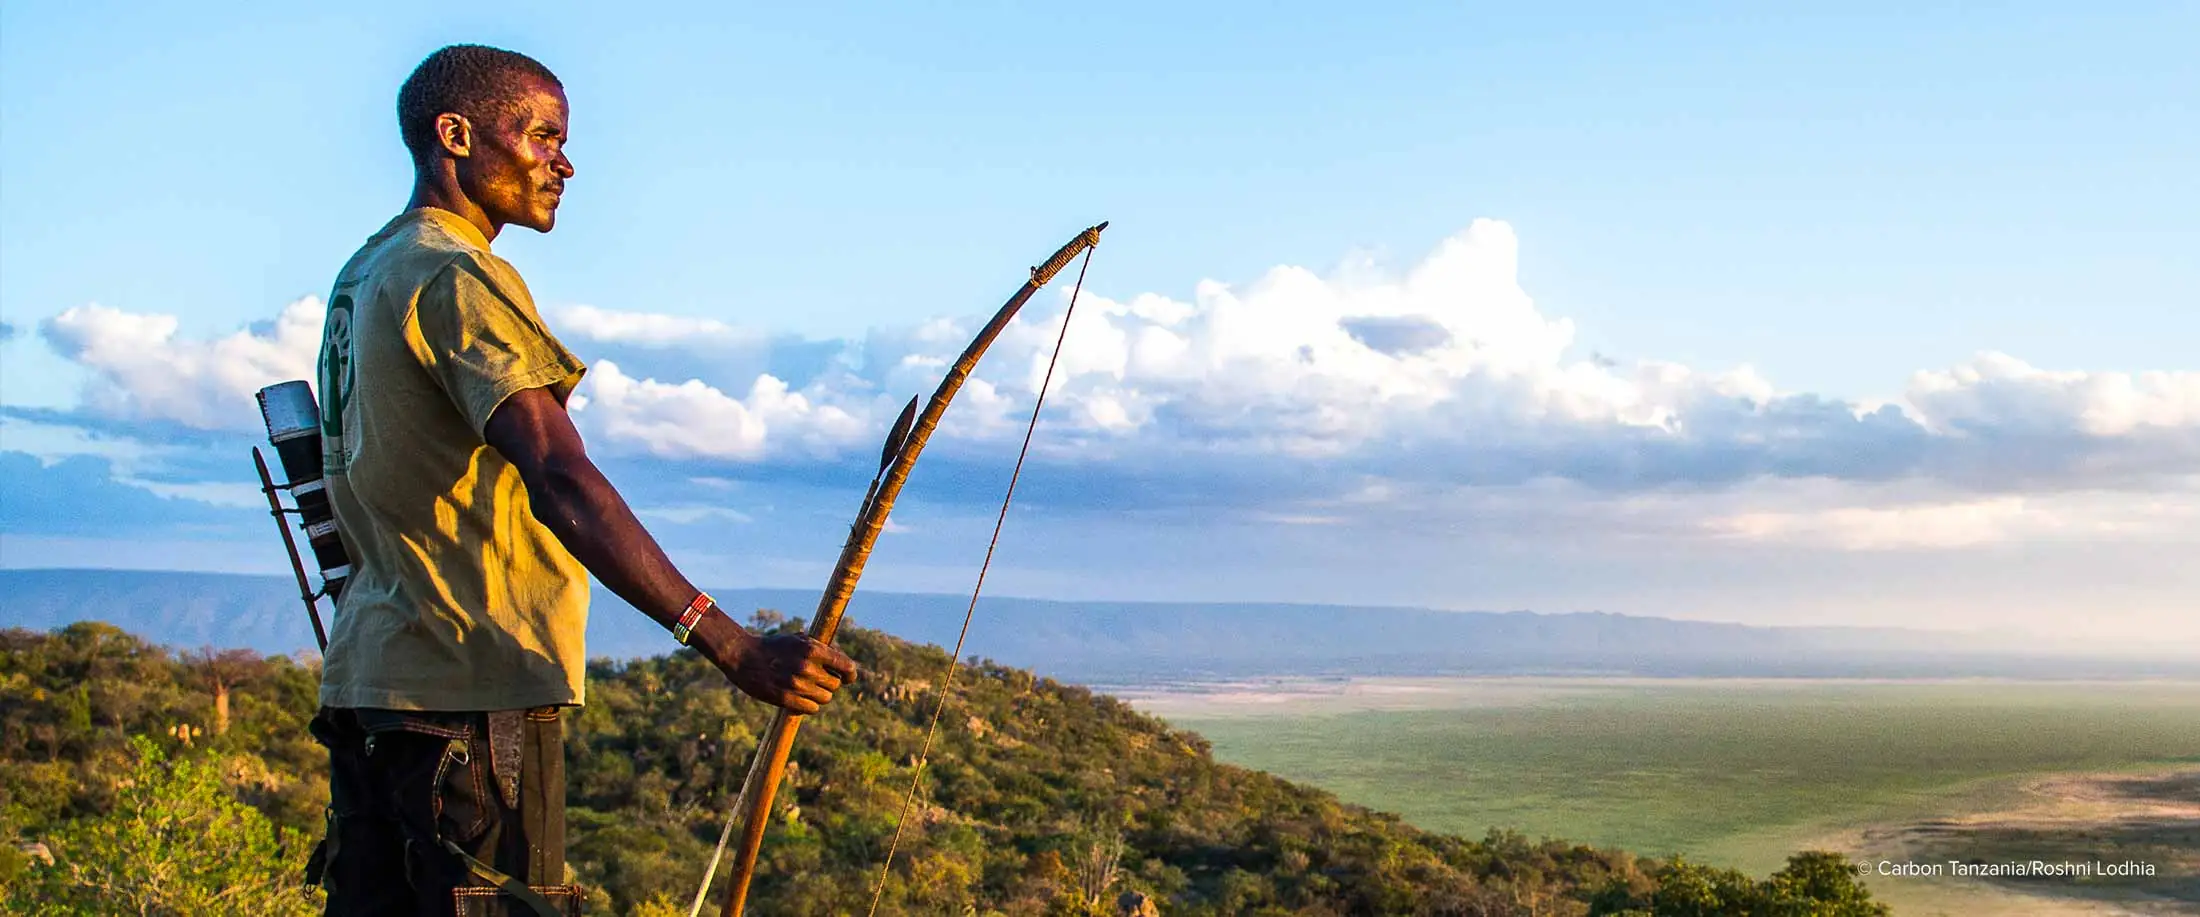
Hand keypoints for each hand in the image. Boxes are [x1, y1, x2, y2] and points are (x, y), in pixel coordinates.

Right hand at [710, 627, 857, 714]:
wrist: (743, 656)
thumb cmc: (773, 647)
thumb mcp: (797, 640)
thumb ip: (819, 649)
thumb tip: (840, 660)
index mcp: (812, 649)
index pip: (846, 666)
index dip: (850, 674)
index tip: (847, 677)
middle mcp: (807, 667)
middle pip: (835, 684)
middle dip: (830, 683)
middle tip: (818, 681)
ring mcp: (796, 684)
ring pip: (825, 698)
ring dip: (820, 695)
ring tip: (808, 689)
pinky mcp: (786, 699)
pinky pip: (812, 708)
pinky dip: (809, 705)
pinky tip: (801, 698)